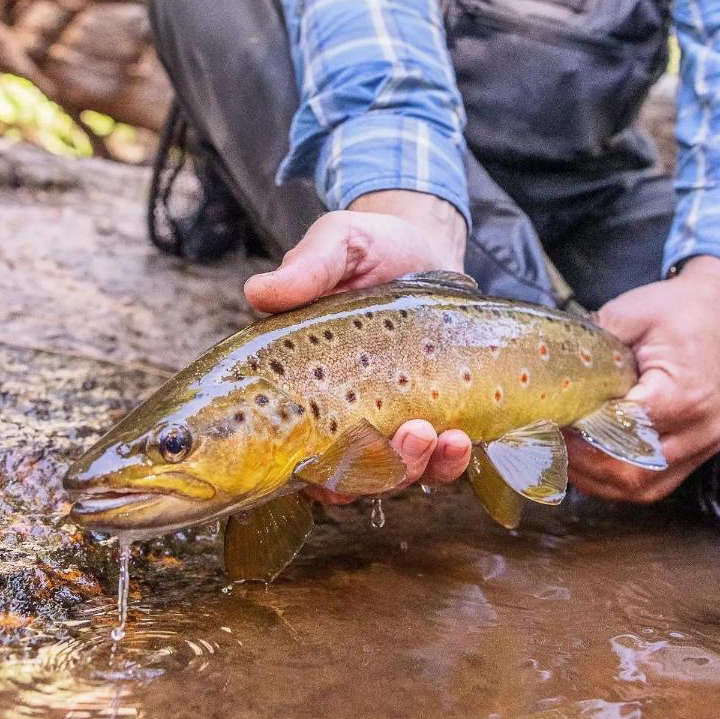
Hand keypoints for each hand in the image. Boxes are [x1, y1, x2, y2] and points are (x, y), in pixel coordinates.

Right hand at [244, 191, 471, 501]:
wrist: (425, 245)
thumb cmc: (371, 246)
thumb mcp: (339, 243)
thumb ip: (308, 268)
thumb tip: (259, 291)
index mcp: (299, 379)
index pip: (283, 443)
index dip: (294, 469)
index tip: (319, 467)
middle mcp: (337, 410)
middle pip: (340, 474)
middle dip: (372, 473)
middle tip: (406, 436)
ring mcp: (385, 418)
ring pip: (390, 475)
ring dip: (414, 467)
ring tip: (441, 438)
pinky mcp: (429, 417)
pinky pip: (435, 461)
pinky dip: (447, 462)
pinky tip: (460, 441)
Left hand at [567, 256, 719, 502]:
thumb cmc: (678, 308)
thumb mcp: (628, 314)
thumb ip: (593, 347)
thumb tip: (553, 375)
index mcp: (680, 395)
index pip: (621, 434)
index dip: (581, 436)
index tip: (550, 425)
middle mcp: (698, 430)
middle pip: (632, 473)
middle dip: (584, 466)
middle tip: (549, 445)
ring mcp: (703, 444)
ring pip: (645, 487)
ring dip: (600, 481)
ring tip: (564, 458)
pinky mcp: (701, 448)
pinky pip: (659, 482)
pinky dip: (622, 481)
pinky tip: (592, 465)